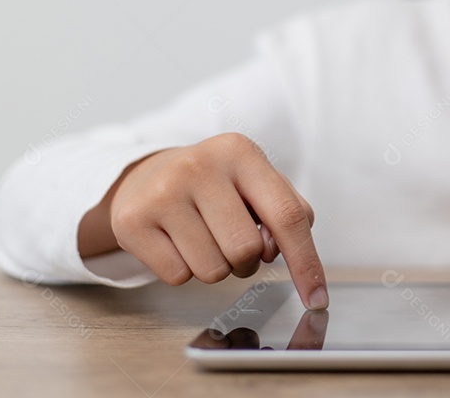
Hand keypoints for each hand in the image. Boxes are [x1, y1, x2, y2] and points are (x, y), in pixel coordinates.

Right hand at [97, 132, 327, 309]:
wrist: (146, 176)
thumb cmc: (215, 185)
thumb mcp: (255, 181)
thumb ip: (287, 211)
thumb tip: (281, 251)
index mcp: (240, 152)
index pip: (287, 215)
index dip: (306, 262)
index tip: (317, 297)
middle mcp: (200, 166)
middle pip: (247, 250)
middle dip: (248, 261)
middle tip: (233, 241)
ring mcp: (162, 193)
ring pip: (213, 270)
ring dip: (216, 267)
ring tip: (203, 238)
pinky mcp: (132, 221)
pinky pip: (177, 277)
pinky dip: (184, 270)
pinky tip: (176, 241)